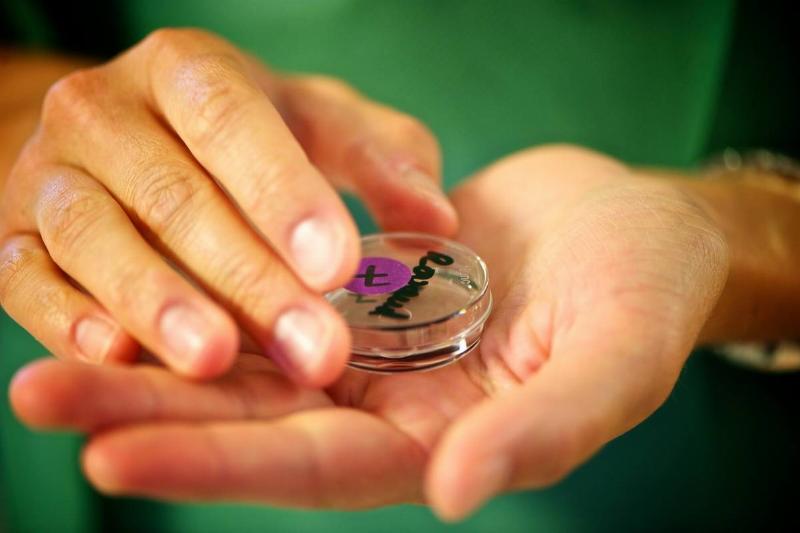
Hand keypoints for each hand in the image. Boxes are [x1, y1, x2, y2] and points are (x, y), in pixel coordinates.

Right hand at [0, 29, 456, 384]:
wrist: (123, 137)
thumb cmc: (244, 137)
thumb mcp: (318, 124)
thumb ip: (381, 160)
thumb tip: (438, 222)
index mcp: (189, 72)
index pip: (234, 122)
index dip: (284, 194)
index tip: (339, 267)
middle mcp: (107, 112)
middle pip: (175, 195)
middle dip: (248, 279)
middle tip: (315, 351)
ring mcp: (52, 174)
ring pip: (95, 237)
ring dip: (157, 303)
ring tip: (215, 361)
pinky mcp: (11, 236)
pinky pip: (24, 277)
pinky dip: (64, 317)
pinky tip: (115, 356)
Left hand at [10, 145, 728, 517]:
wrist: (638, 223)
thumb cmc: (648, 296)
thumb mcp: (618, 363)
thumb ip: (544, 432)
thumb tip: (456, 492)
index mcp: (441, 440)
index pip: (315, 467)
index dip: (218, 468)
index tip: (111, 459)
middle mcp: (389, 398)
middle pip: (255, 413)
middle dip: (149, 406)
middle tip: (35, 393)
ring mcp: (372, 336)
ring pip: (251, 347)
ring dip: (161, 340)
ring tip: (53, 338)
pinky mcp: (364, 277)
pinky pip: (276, 280)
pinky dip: (214, 278)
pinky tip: (145, 267)